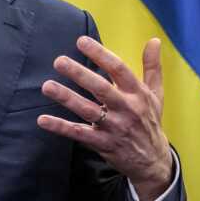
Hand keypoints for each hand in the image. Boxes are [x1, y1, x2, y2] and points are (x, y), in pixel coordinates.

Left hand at [37, 36, 172, 200]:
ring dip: (67, 98)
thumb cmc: (150, 121)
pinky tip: (43, 120)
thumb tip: (154, 40)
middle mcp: (126, 109)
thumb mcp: (156, 94)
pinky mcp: (103, 143)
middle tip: (59, 61)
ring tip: (47, 86)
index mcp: (137, 94)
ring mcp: (114, 127)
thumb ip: (152, 66)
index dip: (100, 54)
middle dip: (80, 74)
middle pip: (101, 88)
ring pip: (88, 110)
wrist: (153, 160)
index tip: (81, 41)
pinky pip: (79, 134)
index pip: (119, 69)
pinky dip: (61, 127)